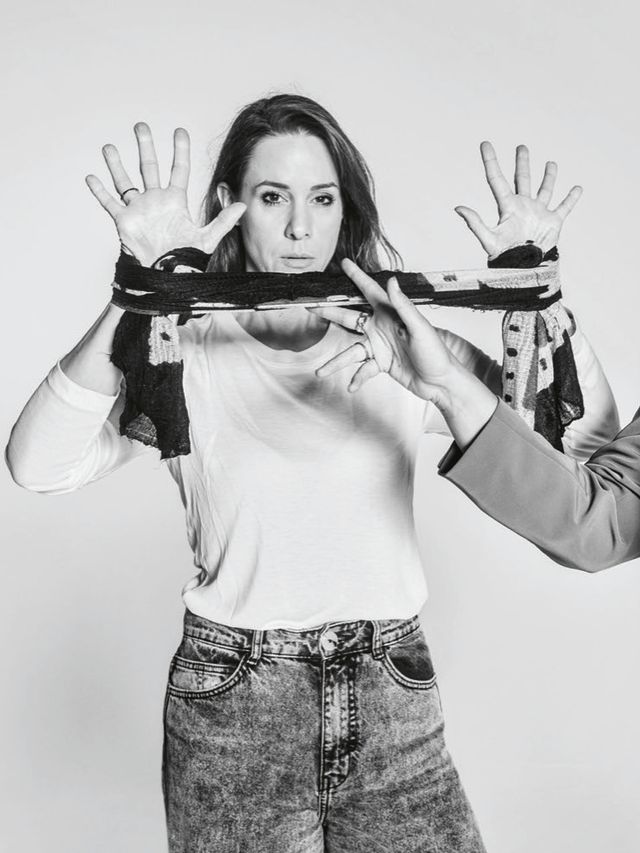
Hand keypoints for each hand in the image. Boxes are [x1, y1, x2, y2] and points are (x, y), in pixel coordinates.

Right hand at [85, 123, 245, 265]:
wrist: (165, 276)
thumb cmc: (186, 259)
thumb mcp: (207, 238)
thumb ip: (224, 220)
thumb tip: (243, 205)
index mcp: (175, 201)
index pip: (179, 169)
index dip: (180, 151)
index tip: (179, 131)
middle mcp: (155, 200)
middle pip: (149, 167)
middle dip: (145, 147)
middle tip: (140, 126)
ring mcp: (139, 209)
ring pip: (125, 181)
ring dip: (117, 164)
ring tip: (109, 147)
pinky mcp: (124, 221)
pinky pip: (109, 202)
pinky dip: (100, 191)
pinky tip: (91, 177)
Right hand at [310, 258, 462, 404]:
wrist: (441, 383)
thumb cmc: (436, 353)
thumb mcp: (420, 328)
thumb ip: (404, 306)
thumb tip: (392, 281)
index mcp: (391, 315)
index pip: (371, 291)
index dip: (357, 277)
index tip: (344, 263)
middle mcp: (382, 328)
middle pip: (350, 318)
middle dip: (330, 313)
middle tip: (311, 307)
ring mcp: (380, 347)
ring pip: (351, 351)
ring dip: (336, 362)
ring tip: (321, 371)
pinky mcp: (382, 364)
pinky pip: (364, 370)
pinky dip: (357, 378)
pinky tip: (351, 387)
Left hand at [455, 141, 581, 258]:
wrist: (525, 270)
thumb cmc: (505, 258)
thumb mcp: (488, 239)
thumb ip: (474, 223)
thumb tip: (457, 208)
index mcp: (507, 207)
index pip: (496, 179)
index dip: (490, 161)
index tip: (484, 143)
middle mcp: (522, 206)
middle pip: (521, 179)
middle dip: (521, 163)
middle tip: (521, 147)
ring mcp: (538, 213)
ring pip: (544, 189)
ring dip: (548, 176)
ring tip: (551, 163)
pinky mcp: (553, 222)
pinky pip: (564, 207)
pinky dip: (571, 198)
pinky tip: (577, 188)